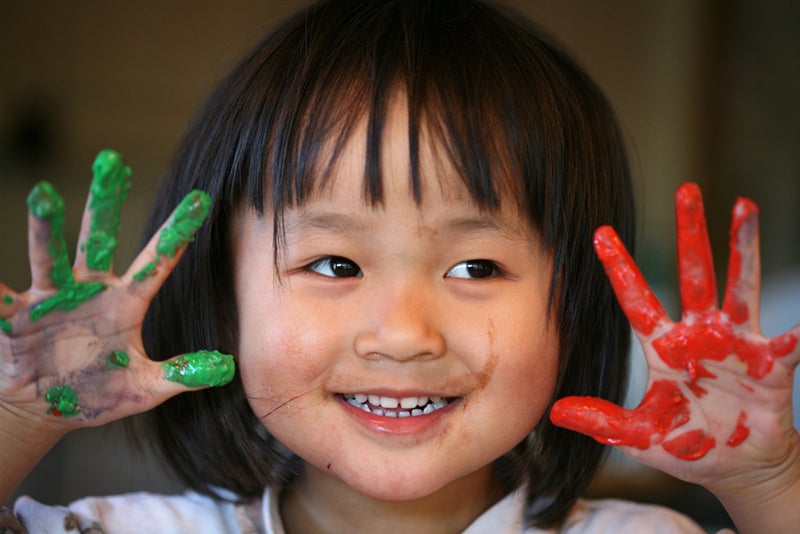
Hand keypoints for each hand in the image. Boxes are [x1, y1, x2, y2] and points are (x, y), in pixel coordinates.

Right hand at [0, 150, 233, 436]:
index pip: (157, 264)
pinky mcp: (12, 317)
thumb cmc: (98, 391)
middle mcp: (87, 290)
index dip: (177, 234)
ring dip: (45, 228)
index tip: (200, 199)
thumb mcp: (144, 388)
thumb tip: (231, 368)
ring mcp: (49, 299)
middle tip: (112, 161)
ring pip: (48, 256)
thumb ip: (182, 374)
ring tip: (44, 195)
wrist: (43, 407)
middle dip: (104, 203)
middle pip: (97, 240)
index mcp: (123, 304)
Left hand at [550, 182, 799, 492]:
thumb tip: (555, 411)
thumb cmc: (690, 444)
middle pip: (694, 273)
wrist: (739, 468)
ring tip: (744, 206)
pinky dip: (793, 335)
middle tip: (685, 190)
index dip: (620, 267)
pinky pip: (786, 345)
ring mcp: (736, 343)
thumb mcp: (641, 434)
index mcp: (664, 346)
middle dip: (690, 232)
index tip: (600, 232)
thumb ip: (603, 420)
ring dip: (743, 247)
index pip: (637, 299)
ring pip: (739, 285)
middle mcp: (699, 334)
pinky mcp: (770, 364)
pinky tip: (798, 327)